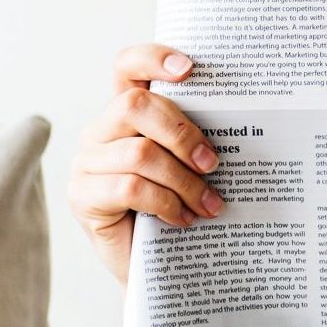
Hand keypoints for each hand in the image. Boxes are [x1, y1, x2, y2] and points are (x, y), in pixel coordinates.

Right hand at [67, 45, 222, 284]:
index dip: (152, 58)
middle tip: (213, 164)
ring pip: (140, 154)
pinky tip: (183, 219)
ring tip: (210, 204)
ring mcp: (86, 163)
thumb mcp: (191, 167)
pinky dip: (165, 203)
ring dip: (184, 181)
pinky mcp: (82, 197)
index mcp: (128, 113)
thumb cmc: (180, 208)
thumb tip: (244, 122)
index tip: (190, 67)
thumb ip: (197, 139)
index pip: (127, 67)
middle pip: (134, 106)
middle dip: (182, 133)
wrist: (159, 267)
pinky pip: (130, 188)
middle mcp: (100, 131)